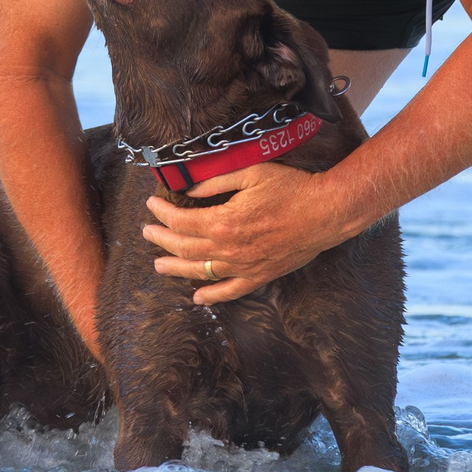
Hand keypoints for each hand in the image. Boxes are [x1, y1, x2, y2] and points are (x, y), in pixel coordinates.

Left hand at [144, 162, 354, 304]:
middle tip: (147, 232)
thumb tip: (190, 191)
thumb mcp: (250, 174)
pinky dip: (212, 296)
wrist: (324, 213)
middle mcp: (229, 249)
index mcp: (224, 222)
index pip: (181, 221)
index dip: (162, 213)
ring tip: (159, 265)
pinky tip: (198, 297)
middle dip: (161, 240)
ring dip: (176, 268)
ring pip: (201, 272)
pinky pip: (230, 291)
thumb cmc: (290, 189)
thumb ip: (216, 182)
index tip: (152, 203)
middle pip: (185, 248)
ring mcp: (243, 266)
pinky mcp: (259, 276)